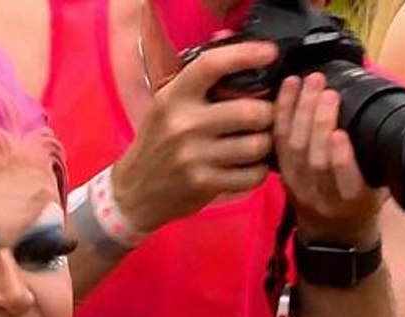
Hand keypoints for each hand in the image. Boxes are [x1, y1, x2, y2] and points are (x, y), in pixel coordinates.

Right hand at [113, 41, 278, 232]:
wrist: (134, 191)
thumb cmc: (158, 142)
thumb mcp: (167, 105)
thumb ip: (197, 77)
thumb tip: (227, 39)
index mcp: (173, 97)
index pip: (212, 65)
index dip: (246, 55)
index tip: (270, 53)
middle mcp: (183, 124)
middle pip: (251, 111)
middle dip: (269, 114)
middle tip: (267, 117)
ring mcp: (193, 156)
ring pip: (257, 145)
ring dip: (266, 144)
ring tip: (259, 142)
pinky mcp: (203, 184)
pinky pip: (251, 175)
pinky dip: (258, 170)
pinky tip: (249, 166)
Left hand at [273, 73, 386, 246]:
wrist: (333, 234)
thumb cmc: (364, 203)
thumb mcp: (386, 187)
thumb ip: (394, 156)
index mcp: (353, 201)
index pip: (345, 181)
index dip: (340, 158)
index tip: (341, 134)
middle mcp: (322, 195)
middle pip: (314, 158)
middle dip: (318, 121)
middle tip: (327, 91)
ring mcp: (298, 185)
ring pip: (293, 147)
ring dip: (300, 111)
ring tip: (311, 82)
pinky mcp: (282, 173)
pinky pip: (278, 140)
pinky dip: (282, 112)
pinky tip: (289, 86)